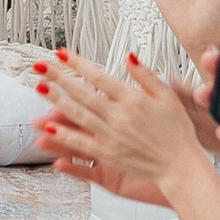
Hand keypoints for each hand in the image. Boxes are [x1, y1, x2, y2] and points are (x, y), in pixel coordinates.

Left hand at [32, 45, 209, 202]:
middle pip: (82, 93)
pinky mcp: (107, 155)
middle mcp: (119, 117)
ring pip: (77, 114)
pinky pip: (80, 142)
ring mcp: (111, 136)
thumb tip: (129, 57)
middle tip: (40, 66)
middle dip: (58, 77)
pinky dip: (63, 134)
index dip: (77, 64)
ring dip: (56, 100)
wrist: (180, 166)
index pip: (98, 76)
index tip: (62, 54)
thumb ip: (146, 75)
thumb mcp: (168, 96)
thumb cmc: (178, 132)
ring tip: (39, 87)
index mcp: (133, 100)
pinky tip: (48, 127)